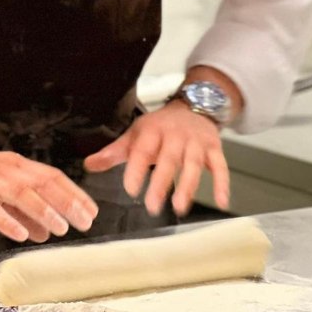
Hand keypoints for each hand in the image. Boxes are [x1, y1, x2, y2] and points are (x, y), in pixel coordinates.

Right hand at [0, 132, 97, 242]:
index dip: (74, 193)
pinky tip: (19, 234)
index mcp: (15, 165)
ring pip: (21, 193)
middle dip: (67, 202)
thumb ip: (22, 212)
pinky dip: (6, 220)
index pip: (52, 177)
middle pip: (42, 183)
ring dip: (43, 211)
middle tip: (85, 221)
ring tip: (59, 228)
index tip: (91, 210)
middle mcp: (5, 168)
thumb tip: (46, 232)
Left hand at [84, 100, 229, 215]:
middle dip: (161, 183)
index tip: (131, 188)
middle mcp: (175, 136)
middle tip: (152, 205)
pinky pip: (221, 167)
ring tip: (179, 207)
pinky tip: (221, 201)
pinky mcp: (214, 149)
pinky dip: (222, 184)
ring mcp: (197, 143)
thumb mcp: (136, 133)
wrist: (195, 105)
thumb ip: (114, 152)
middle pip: (169, 160)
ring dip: (188, 186)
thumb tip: (89, 165)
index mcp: (152, 131)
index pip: (142, 150)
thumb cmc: (161, 125)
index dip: (136, 169)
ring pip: (194, 165)